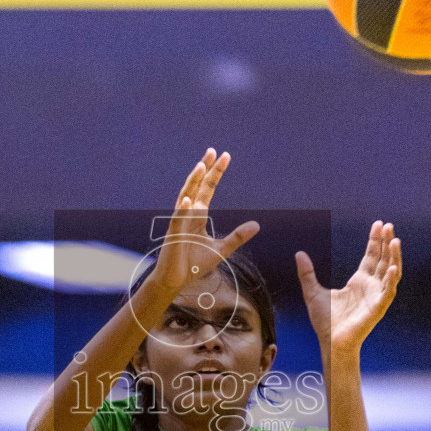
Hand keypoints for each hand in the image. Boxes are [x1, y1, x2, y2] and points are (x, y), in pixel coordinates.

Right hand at [149, 148, 258, 292]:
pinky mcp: (173, 235)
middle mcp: (188, 214)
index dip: (216, 173)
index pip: (208, 189)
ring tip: (201, 166)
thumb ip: (238, 236)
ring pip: (185, 196)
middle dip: (205, 169)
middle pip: (197, 186)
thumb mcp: (222, 249)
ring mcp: (179, 222)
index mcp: (198, 215)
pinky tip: (188, 199)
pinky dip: (182, 209)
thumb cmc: (194, 264)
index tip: (225, 156)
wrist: (177, 280)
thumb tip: (257, 225)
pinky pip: (178, 219)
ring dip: (192, 181)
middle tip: (213, 150)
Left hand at [295, 220, 401, 358]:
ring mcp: (376, 297)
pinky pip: (388, 292)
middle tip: (389, 226)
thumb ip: (307, 274)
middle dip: (387, 243)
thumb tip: (299, 254)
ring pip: (390, 272)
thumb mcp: (312, 292)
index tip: (378, 224)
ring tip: (395, 241)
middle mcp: (371, 287)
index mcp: (359, 281)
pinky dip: (391, 280)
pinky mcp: (378, 308)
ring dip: (394, 257)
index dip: (375, 240)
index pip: (371, 256)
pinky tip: (392, 267)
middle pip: (383, 259)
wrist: (330, 342)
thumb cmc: (325, 321)